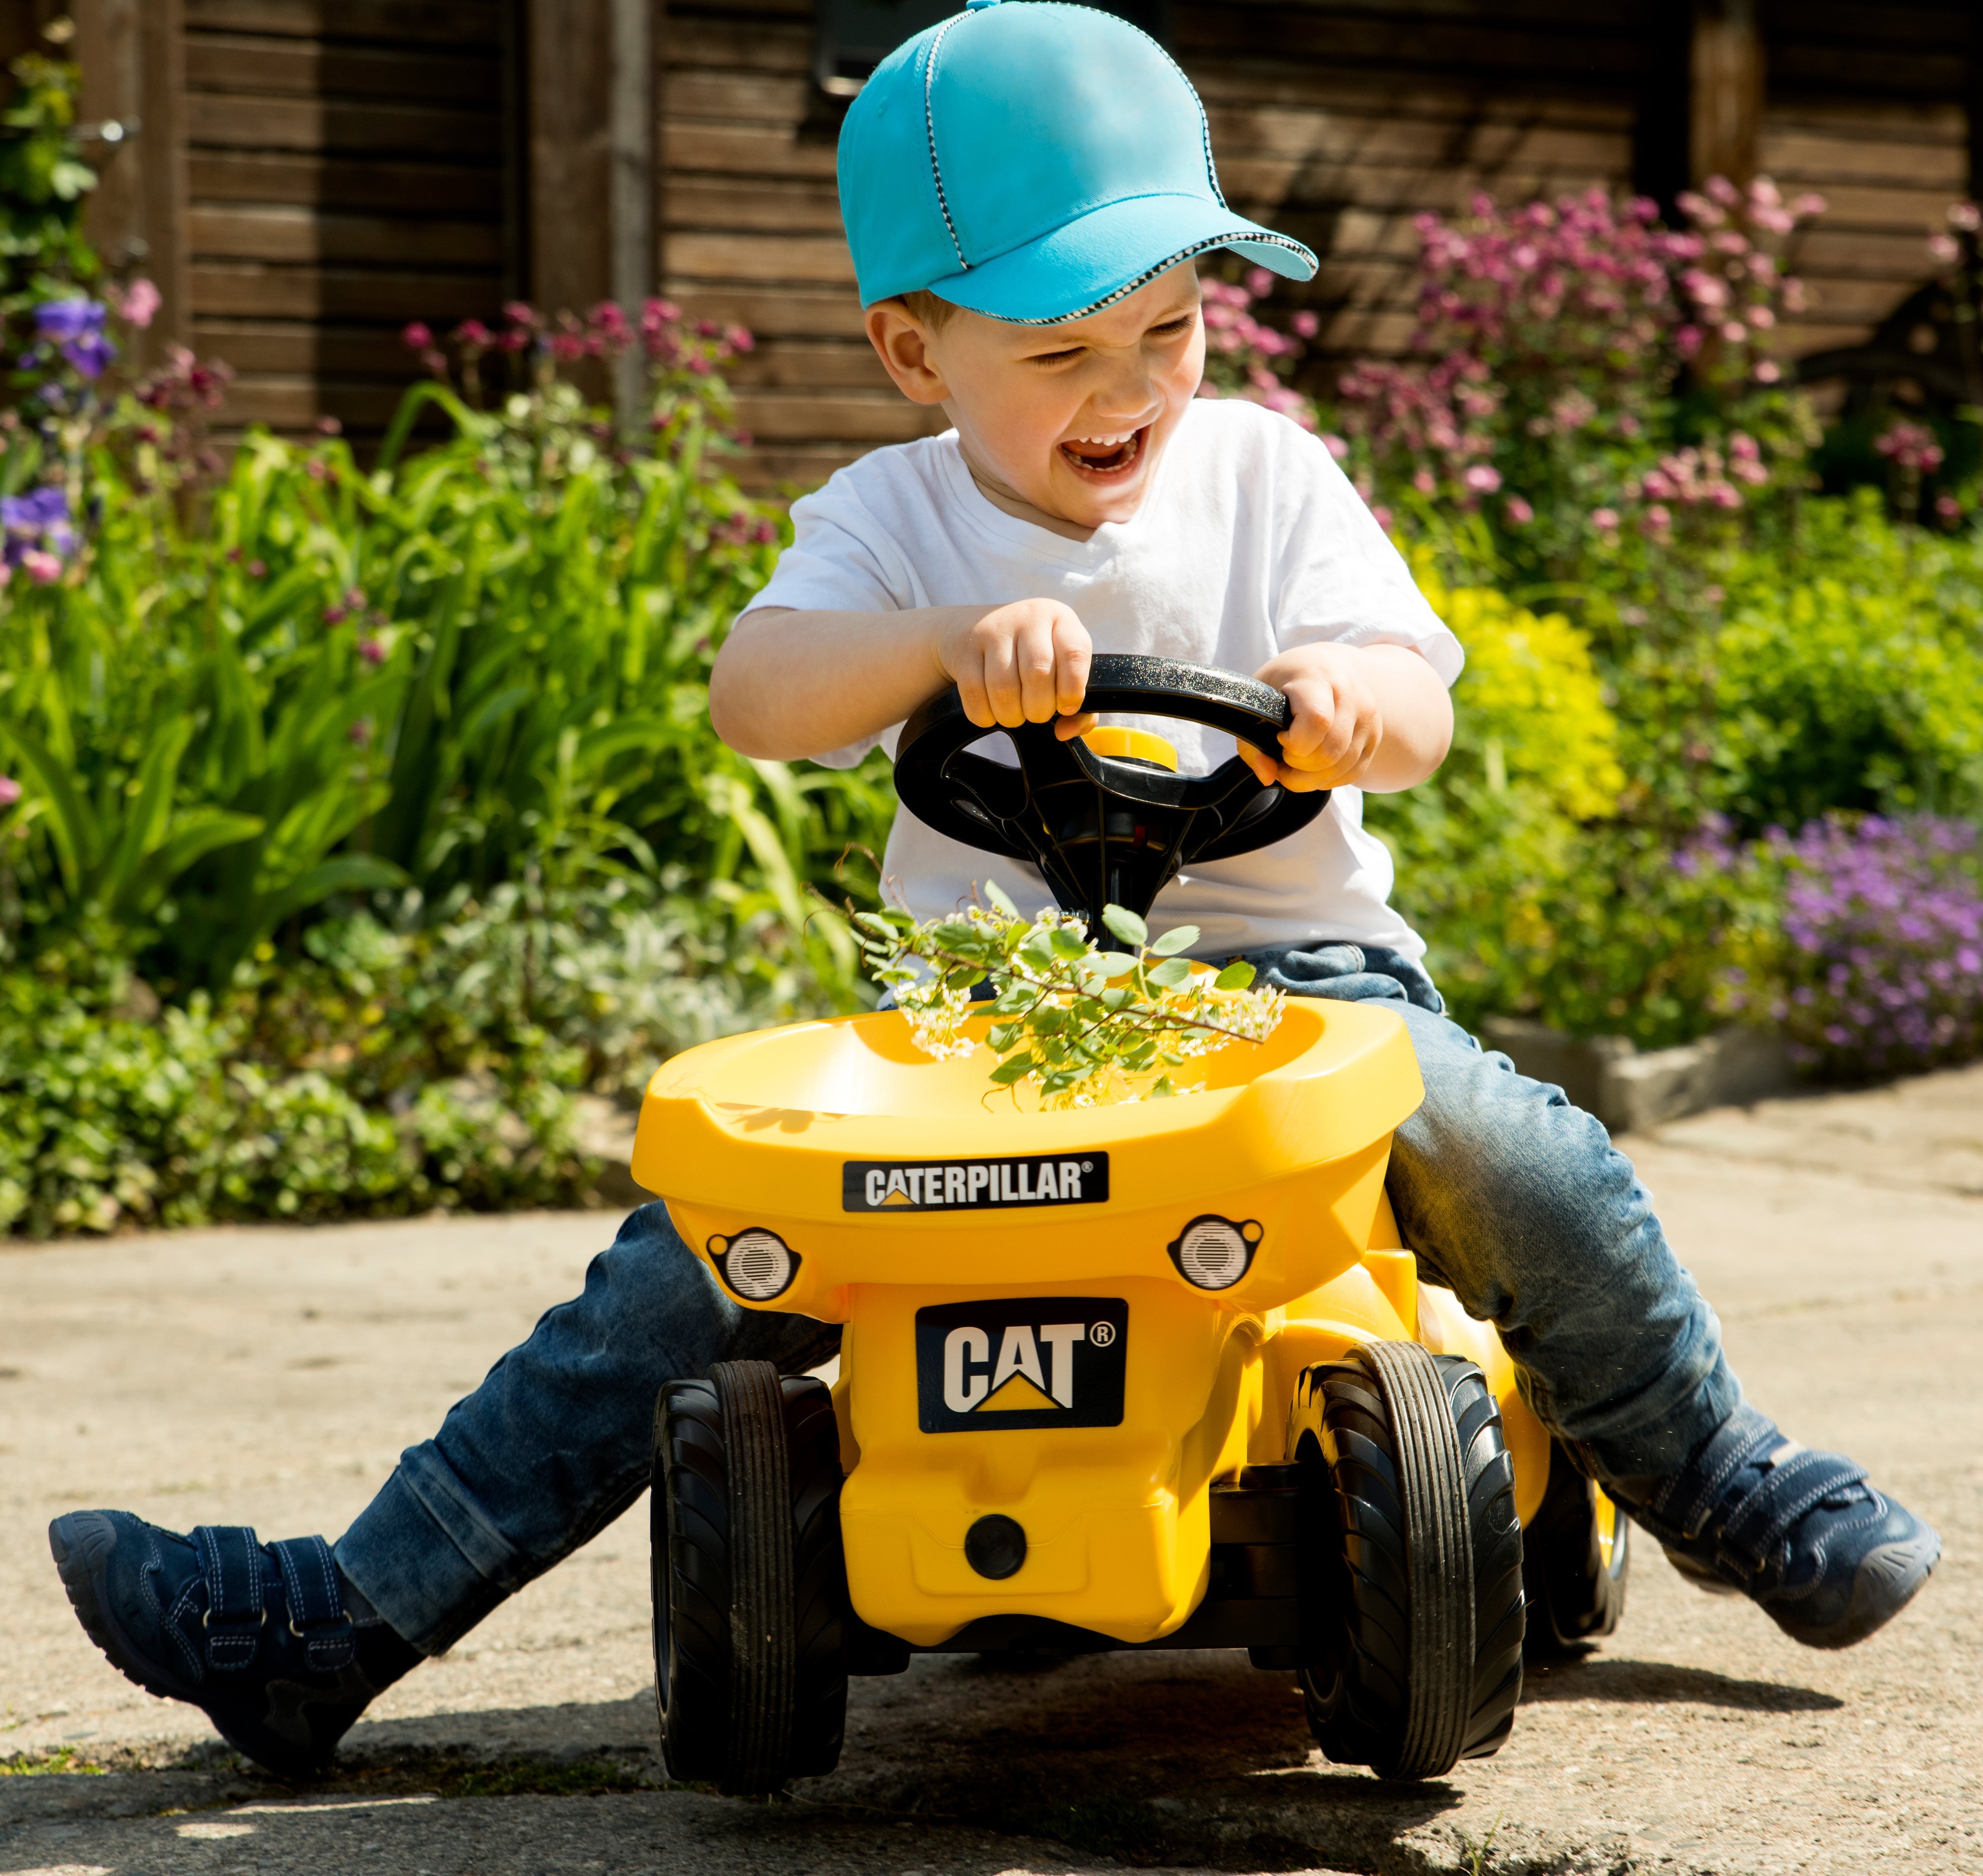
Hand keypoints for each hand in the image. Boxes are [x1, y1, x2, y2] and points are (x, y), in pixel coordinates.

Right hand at [936, 598, 1095, 739]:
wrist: (969, 630)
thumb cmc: (1027, 657)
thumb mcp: (1059, 669)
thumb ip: (1078, 707)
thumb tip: (1064, 731)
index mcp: (1061, 620)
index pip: (1074, 654)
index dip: (1072, 689)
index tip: (1066, 707)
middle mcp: (1029, 618)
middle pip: (1038, 674)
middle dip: (1039, 709)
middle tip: (1036, 714)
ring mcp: (994, 630)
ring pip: (1004, 687)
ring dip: (1011, 715)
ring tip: (1014, 714)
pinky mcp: (965, 648)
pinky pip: (975, 693)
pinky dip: (984, 715)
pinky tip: (991, 712)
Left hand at [1240, 642, 1383, 791]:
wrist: (1328, 663)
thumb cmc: (1285, 681)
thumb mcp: (1258, 699)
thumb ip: (1250, 743)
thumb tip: (1268, 775)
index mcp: (1317, 677)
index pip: (1317, 721)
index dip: (1294, 743)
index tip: (1279, 737)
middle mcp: (1349, 694)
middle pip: (1330, 752)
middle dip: (1299, 769)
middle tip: (1283, 760)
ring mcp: (1367, 715)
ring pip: (1343, 767)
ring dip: (1313, 779)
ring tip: (1295, 766)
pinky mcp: (1375, 734)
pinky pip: (1355, 772)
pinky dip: (1330, 779)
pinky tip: (1314, 768)